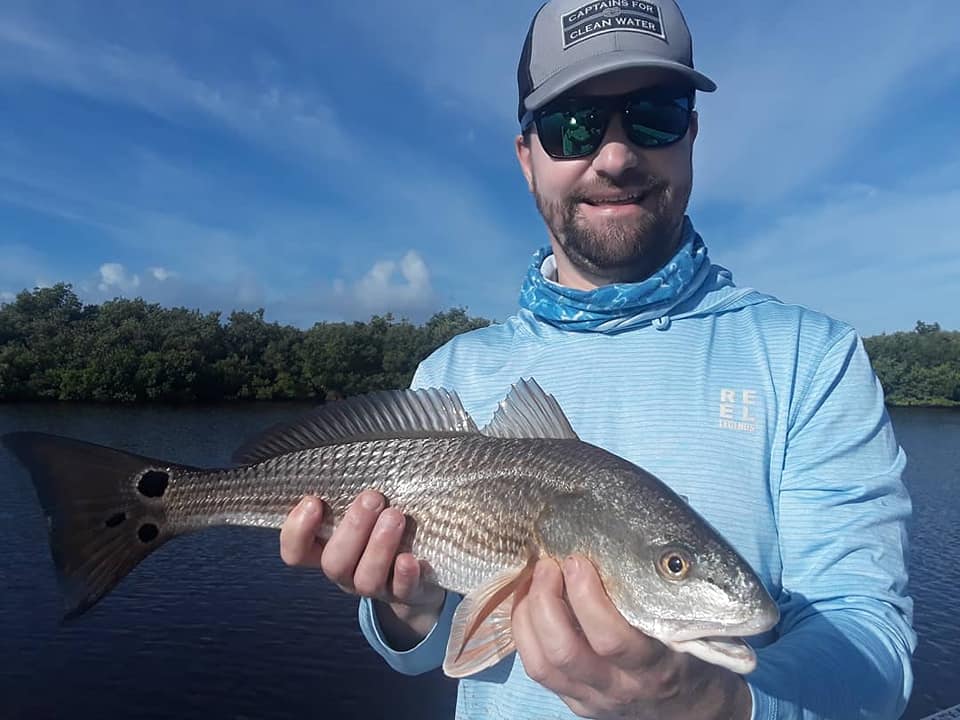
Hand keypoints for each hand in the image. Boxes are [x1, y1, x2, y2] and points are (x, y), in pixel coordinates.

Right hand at [279, 492, 445, 647]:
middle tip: (372, 498)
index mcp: (327, 550)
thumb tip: (350, 461)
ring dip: (379, 546)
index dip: (297, 532)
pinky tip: (410, 558)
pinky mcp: (406, 594)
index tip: (313, 502)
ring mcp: (375, 585)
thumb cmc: (383, 525)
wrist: (422, 569)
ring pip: (366, 579)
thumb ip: (348, 496)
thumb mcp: (362, 511)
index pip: (296, 552)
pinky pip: (402, 591)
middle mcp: (346, 572)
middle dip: (352, 529)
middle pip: (334, 563)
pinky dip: (404, 575)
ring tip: (395, 516)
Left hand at [511, 556, 750, 719]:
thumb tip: (633, 533)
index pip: (612, 639)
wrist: (692, 709)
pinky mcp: (574, 702)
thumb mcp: (686, 627)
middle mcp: (619, 686)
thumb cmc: (688, 654)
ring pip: (543, 664)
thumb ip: (660, 595)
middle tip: (549, 565)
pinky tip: (527, 605)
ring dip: (528, 616)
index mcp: (654, 665)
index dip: (586, 598)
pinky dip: (524, 634)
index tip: (577, 561)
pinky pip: (538, 671)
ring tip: (533, 581)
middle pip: (566, 651)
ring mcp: (592, 698)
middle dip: (547, 601)